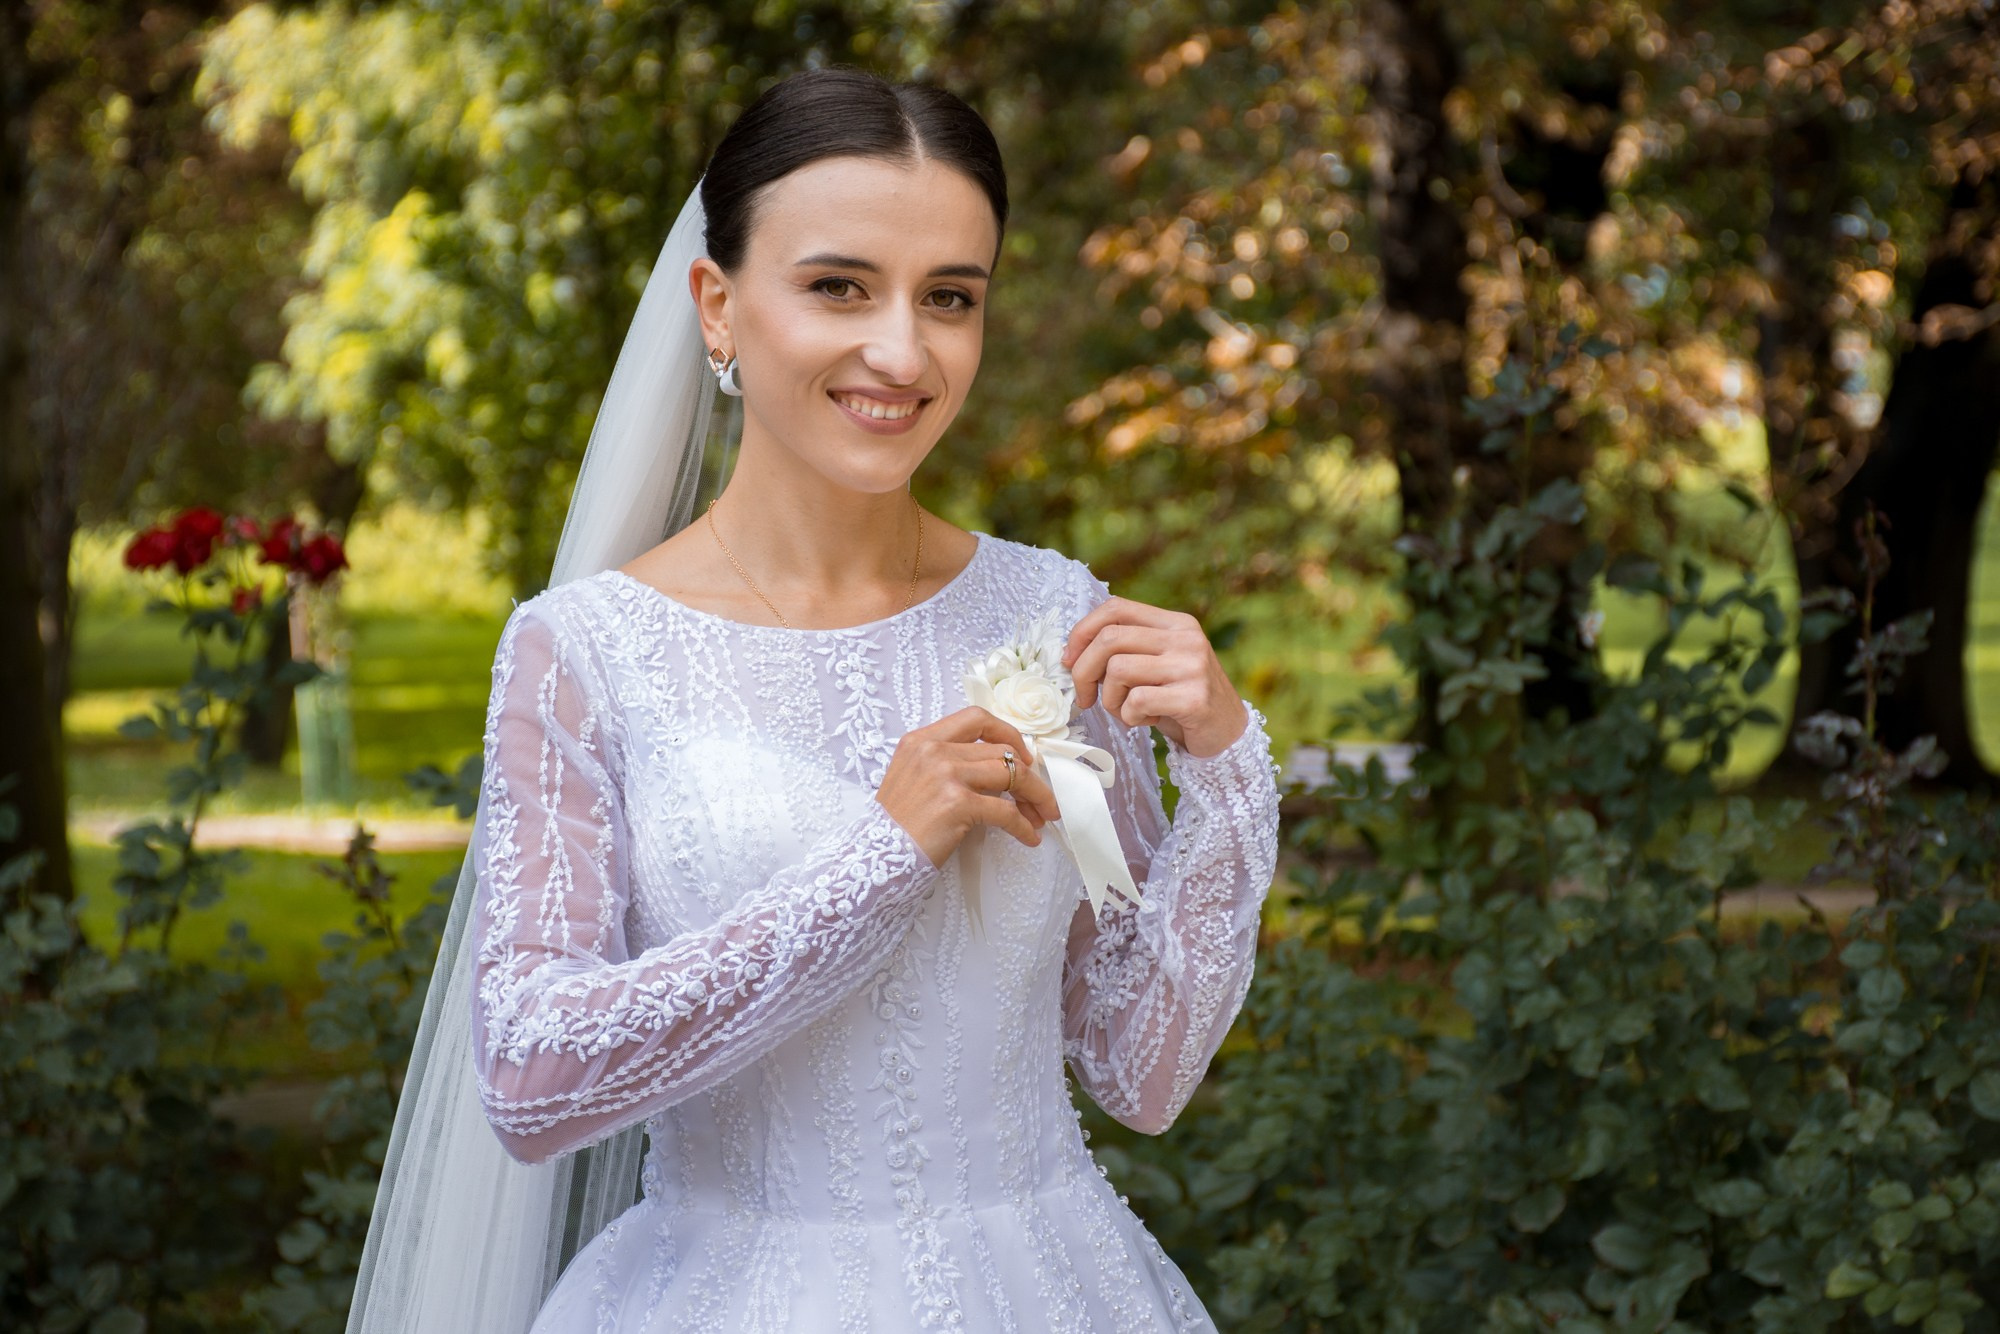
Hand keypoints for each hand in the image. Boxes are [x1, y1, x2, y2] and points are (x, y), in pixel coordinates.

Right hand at [875, 706, 1064, 867]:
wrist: (875, 857)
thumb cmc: (898, 825)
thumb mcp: (914, 778)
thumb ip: (948, 763)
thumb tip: (1001, 768)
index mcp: (922, 739)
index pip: (976, 718)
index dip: (1008, 733)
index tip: (1023, 755)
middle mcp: (934, 750)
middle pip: (1002, 751)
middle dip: (1030, 776)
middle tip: (1041, 798)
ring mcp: (946, 775)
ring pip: (1012, 776)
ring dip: (1035, 798)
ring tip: (1043, 817)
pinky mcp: (958, 803)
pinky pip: (1006, 812)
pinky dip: (1024, 826)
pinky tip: (1030, 837)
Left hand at [1061, 595, 1248, 757]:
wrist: (1226, 734)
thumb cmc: (1179, 699)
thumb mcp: (1156, 665)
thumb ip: (1125, 651)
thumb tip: (1072, 655)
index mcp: (1175, 623)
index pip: (1115, 608)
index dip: (1082, 632)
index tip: (1069, 661)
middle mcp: (1186, 638)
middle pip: (1109, 639)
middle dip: (1083, 671)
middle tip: (1084, 697)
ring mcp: (1192, 667)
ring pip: (1118, 670)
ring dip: (1110, 699)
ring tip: (1126, 711)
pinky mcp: (1194, 698)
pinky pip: (1136, 701)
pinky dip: (1130, 717)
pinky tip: (1147, 721)